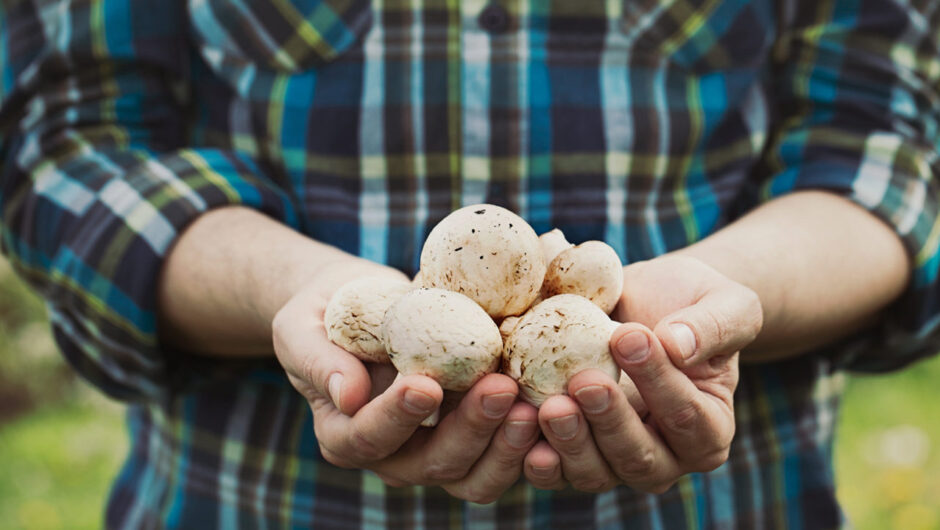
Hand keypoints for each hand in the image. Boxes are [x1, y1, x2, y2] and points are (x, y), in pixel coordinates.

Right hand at [272, 259, 539, 502]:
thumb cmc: (323, 311)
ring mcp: (435, 450)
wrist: (358, 303)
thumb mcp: (299, 326)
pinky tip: (552, 403)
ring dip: (506, 444)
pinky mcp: (472, 434)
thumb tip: (346, 396)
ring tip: (533, 403)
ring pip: (474, 474)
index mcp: (344, 434)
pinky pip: (502, 452)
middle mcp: (392, 455)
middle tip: (500, 387)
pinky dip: (529, 439)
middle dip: (469, 429)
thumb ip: (315, 359)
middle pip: (432, 464)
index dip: (397, 417)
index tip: (426, 384)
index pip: (369, 437)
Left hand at [524, 254, 761, 492]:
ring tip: (547, 405)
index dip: (659, 382)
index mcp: (709, 429)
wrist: (643, 301)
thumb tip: (678, 345)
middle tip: (583, 382)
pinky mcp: (571, 454)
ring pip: (594, 472)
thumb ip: (713, 326)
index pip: (686, 416)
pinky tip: (518, 423)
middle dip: (609, 423)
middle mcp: (665, 458)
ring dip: (569, 443)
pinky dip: (531, 451)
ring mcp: (614, 462)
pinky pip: (553, 468)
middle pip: (639, 458)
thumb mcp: (724, 303)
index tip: (627, 337)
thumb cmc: (692, 301)